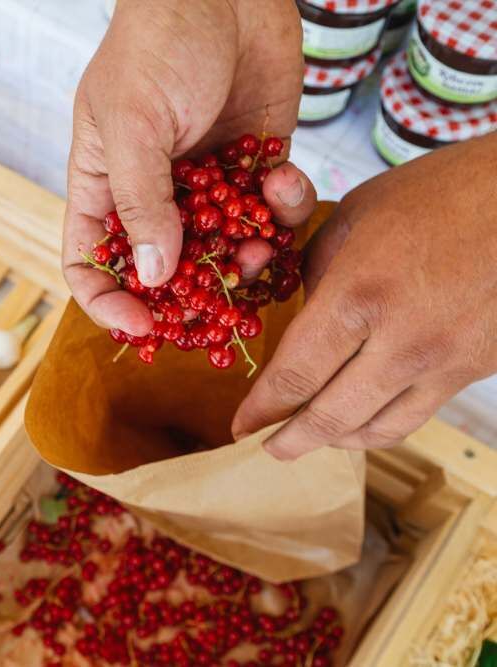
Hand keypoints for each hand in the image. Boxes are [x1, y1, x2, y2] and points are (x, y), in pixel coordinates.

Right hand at [62, 0, 309, 335]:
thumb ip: (142, 201)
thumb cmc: (156, 44)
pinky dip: (283, 208)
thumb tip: (154, 276)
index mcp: (104, 187)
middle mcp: (154, 196)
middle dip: (193, 295)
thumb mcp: (132, 122)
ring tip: (260, 242)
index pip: (91, 264)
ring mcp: (206, 186)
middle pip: (163, 273)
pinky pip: (271, 212)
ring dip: (247, 258)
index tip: (143, 326)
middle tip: (222, 304)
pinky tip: (282, 177)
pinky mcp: (256, 167)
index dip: (109, 303)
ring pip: (225, 252)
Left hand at [232, 133, 496, 459]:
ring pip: (377, 428)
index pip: (295, 376)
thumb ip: (317, 275)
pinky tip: (360, 423)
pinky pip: (417, 415)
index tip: (240, 425)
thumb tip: (301, 316)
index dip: (262, 409)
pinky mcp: (477, 369)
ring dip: (335, 441)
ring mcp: (446, 362)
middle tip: (266, 448)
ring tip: (309, 438)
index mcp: (359, 296)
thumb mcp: (353, 218)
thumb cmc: (438, 193)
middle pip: (332, 416)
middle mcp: (402, 342)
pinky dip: (380, 428)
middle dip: (290, 440)